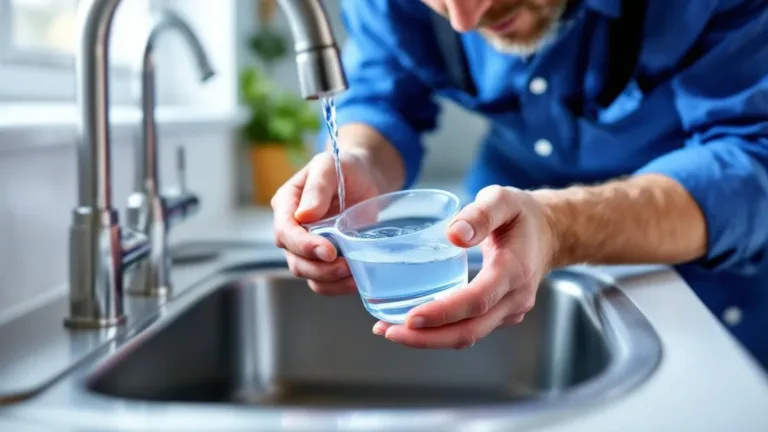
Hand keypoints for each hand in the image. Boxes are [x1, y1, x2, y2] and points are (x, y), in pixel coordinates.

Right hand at [271, 151, 381, 294]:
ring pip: (308, 275)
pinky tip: (354, 280)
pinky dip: (337, 286)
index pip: (285, 232)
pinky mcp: (324, 258)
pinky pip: (324, 282)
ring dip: (329, 280)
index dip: (304, 246)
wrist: (366, 178)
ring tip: (352, 275)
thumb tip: (304, 215)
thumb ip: (317, 187)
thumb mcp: (329, 166)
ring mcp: (307, 246)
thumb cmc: (345, 167)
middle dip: (318, 268)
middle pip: (294, 259)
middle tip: (344, 266)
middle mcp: (292, 229)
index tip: (328, 251)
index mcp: (286, 204)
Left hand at [371, 185, 556, 348]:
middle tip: (388, 331)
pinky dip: (440, 332)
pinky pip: (470, 330)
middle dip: (426, 338)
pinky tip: (413, 325)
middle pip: (469, 331)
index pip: (477, 301)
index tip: (412, 317)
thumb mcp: (502, 199)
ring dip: (429, 339)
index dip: (443, 312)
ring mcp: (509, 311)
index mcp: (514, 270)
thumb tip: (454, 234)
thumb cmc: (522, 215)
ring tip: (390, 330)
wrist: (550, 232)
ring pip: (468, 335)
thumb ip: (480, 213)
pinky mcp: (500, 315)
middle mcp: (514, 298)